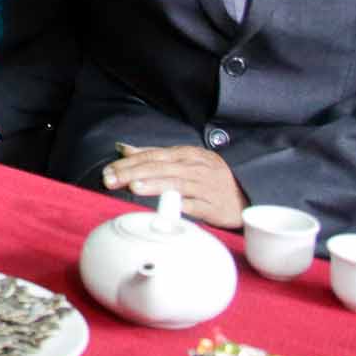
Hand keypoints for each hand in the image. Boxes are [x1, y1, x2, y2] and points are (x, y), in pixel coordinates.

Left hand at [101, 143, 247, 228]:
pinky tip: (164, 207)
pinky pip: (193, 205)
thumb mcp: (184, 161)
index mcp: (187, 154)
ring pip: (176, 182)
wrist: (245, 196)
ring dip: (153, 184)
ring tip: (133, 187)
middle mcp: (195, 167)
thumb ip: (154, 156)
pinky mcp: (212, 206)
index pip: (153, 155)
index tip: (109, 170)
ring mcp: (204, 186)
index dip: (129, 162)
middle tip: (111, 179)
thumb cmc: (209, 179)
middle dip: (133, 172)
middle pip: (160, 167)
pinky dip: (178, 204)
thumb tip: (123, 148)